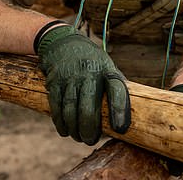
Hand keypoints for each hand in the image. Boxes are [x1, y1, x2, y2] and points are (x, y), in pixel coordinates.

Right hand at [35, 24, 130, 144]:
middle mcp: (88, 72)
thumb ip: (115, 87)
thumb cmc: (91, 61)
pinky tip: (65, 130)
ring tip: (78, 137)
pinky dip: (60, 122)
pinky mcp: (54, 81)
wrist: (62, 42)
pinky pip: (56, 106)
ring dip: (74, 129)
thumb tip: (128, 117)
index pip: (117, 89)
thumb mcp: (107, 67)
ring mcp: (70, 76)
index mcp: (107, 70)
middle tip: (90, 140)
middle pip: (88, 107)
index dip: (119, 110)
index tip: (120, 129)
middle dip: (89, 129)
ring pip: (70, 109)